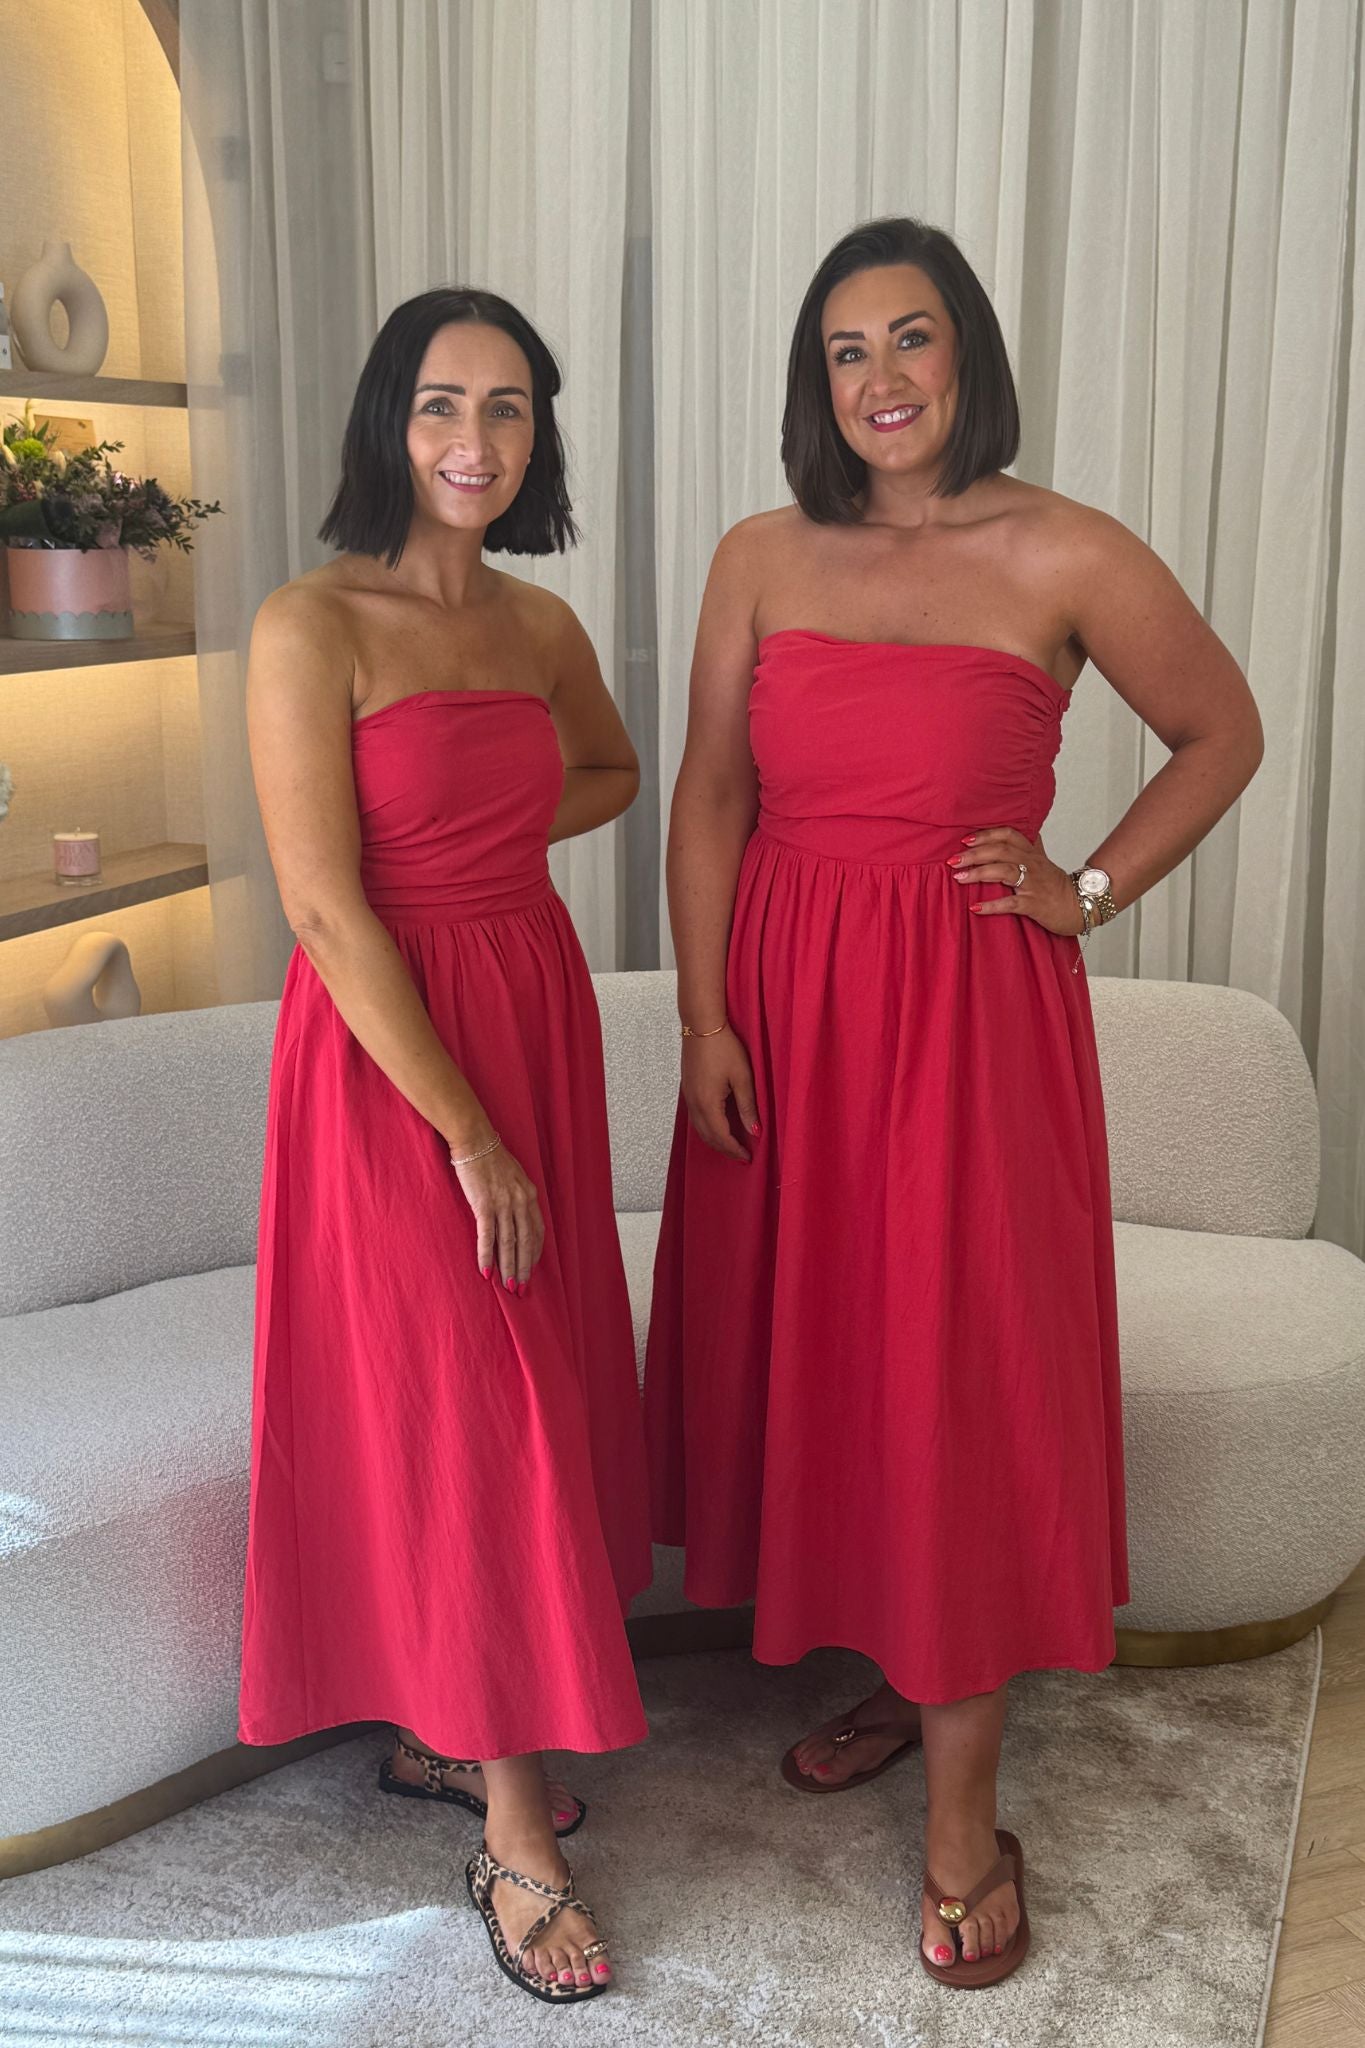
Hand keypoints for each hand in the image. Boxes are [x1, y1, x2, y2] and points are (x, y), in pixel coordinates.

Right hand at [450, 1137, 545, 1292]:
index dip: (535, 1252)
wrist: (474, 1141)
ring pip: (508, 1242)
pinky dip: (487, 1256)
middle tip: (522, 1287)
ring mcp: (503, 1203)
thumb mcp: (514, 1175)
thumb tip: (516, 1213)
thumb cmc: (491, 1156)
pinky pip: (487, 1236)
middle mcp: (520, 1201)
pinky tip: (486, 1271)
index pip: (537, 1230)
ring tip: (508, 1285)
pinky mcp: (484, 1205)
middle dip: (524, 1266)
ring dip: (508, 1266)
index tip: (532, 1268)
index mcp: (528, 1194)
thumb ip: (518, 1195)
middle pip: (525, 1241)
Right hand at [681, 1025, 760, 1162]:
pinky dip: (707, 1128)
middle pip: (708, 1137)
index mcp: (708, 1103)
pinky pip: (695, 1118)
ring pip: (699, 1129)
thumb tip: (754, 1131)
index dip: (734, 1149)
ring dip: (714, 1140)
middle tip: (741, 1156)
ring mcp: (688, 1097)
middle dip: (724, 1149)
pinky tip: (717, 1126)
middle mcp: (694, 1104)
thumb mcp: (742, 1077)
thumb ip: (748, 1107)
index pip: (722, 1136)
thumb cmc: (724, 1047)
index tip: (748, 1157)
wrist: (702, 1026)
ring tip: (731, 1145)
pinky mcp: (687, 1089)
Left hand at [949, 828, 1085, 935]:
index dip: (987, 834)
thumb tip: (1016, 830)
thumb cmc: (1056, 885)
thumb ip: (1029, 845)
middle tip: (952, 860)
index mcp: (1032, 853)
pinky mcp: (1033, 904)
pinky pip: (1010, 903)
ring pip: (1004, 872)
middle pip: (1001, 851)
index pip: (1008, 835)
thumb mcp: (1043, 860)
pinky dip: (992, 905)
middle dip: (974, 854)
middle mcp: (1032, 864)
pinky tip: (975, 908)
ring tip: (958, 878)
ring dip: (979, 874)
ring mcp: (1033, 884)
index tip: (966, 839)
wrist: (1080, 905)